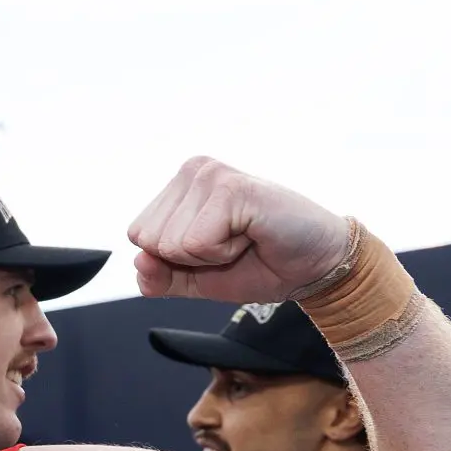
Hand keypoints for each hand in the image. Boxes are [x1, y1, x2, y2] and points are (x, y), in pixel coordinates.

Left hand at [129, 158, 353, 303]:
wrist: (311, 267)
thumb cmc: (258, 263)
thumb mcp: (194, 279)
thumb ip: (158, 276)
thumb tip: (138, 261)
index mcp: (179, 186)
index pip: (138, 236)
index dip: (174, 259)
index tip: (215, 247)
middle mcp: (192, 170)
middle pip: (149, 240)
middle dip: (190, 258)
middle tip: (232, 243)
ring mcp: (211, 174)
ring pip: (171, 243)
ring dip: (210, 255)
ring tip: (243, 237)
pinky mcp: (232, 187)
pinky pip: (196, 243)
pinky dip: (224, 252)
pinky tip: (251, 234)